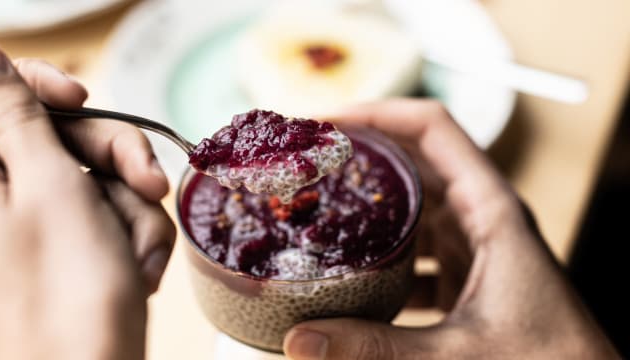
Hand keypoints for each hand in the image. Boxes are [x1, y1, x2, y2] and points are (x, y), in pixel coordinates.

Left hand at [0, 44, 174, 358]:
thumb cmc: (68, 298)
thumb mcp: (49, 190)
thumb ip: (16, 115)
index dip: (45, 88)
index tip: (82, 96)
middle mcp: (0, 200)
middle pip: (64, 139)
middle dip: (116, 162)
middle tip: (149, 184)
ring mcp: (39, 228)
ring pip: (101, 181)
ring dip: (134, 216)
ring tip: (136, 260)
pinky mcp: (73, 249)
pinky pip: (113, 217)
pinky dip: (135, 241)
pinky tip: (137, 273)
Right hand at [283, 99, 618, 358]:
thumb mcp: (459, 353)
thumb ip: (377, 348)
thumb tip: (301, 341)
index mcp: (492, 209)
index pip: (433, 128)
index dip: (379, 112)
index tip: (327, 120)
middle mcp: (482, 216)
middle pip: (416, 158)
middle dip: (363, 153)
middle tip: (310, 160)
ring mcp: (474, 244)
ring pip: (415, 203)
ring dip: (372, 200)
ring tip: (321, 204)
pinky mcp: (466, 274)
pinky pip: (417, 245)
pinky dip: (383, 249)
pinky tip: (352, 268)